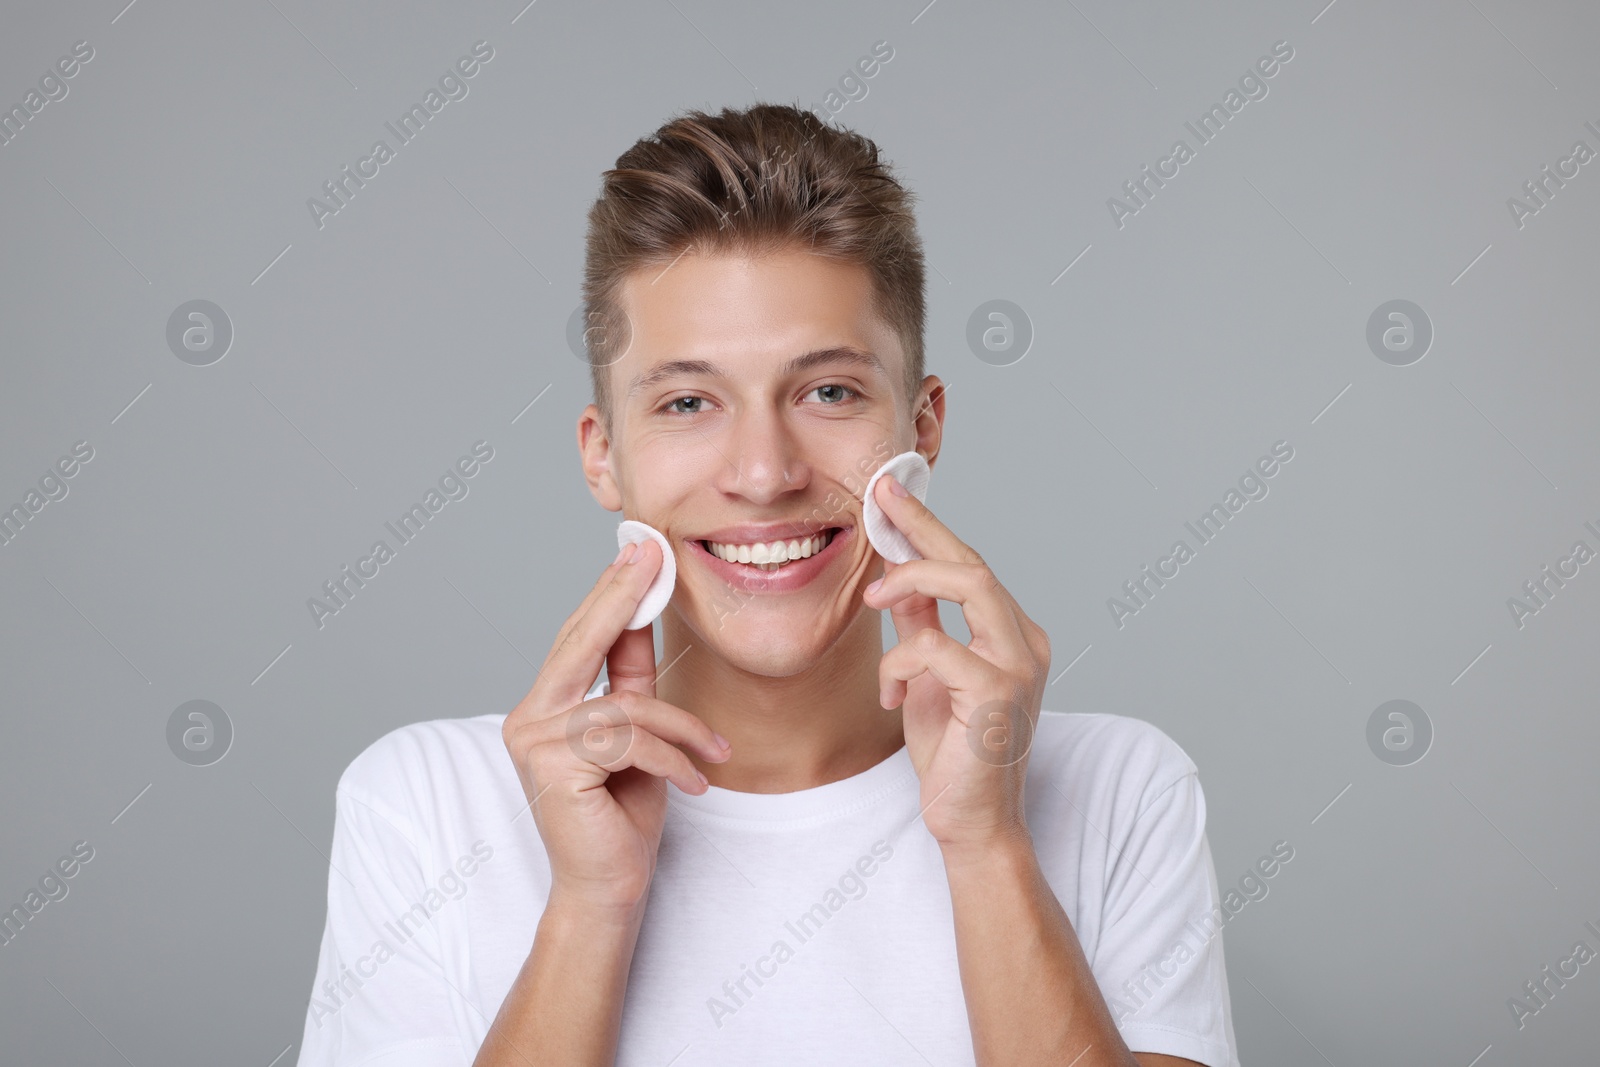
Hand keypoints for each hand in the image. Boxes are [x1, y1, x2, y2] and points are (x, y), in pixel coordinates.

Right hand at [502, 539, 730, 917]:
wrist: (610, 888)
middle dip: (624, 598)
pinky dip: (672, 760)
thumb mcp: (636, 737)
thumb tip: (641, 611)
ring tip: (714, 755)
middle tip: (655, 555)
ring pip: (626, 704)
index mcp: (545, 705)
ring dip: (682, 730)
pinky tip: (694, 785)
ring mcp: (534, 740)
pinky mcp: (553, 766)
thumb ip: (631, 679)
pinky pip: (629, 739)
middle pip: (582, 642)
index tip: (641, 551)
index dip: (611, 593)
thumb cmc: (622, 816)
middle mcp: (528, 716)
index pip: (580, 637)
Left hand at [862, 473, 1051, 851]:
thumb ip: (922, 628)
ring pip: (968, 584)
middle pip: (973, 562)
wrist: (973, 824)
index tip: (891, 496)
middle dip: (921, 526)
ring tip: (872, 599)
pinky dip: (899, 663)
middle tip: (879, 502)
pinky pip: (934, 647)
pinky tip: (891, 696)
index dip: (930, 527)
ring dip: (909, 582)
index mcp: (1012, 635)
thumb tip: (898, 581)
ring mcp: (1019, 666)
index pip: (970, 566)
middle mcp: (1025, 643)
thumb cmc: (955, 756)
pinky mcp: (998, 692)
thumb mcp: (928, 679)